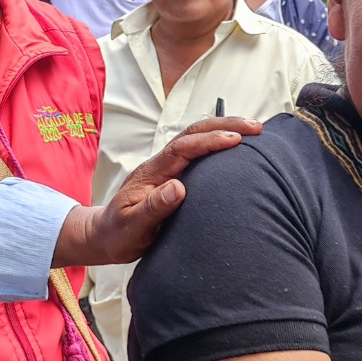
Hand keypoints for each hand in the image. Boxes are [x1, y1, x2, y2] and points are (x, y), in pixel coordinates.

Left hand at [53, 117, 260, 266]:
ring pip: (196, 139)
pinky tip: (237, 147)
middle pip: (193, 134)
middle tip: (256, 126)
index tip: (236, 139)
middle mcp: (160, 164)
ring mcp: (167, 168)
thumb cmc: (118, 234)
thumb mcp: (132, 227)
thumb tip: (178, 188)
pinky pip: (198, 152)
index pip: (183, 148)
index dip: (210, 141)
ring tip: (254, 130)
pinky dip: (218, 143)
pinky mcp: (174, 175)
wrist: (104, 235)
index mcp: (152, 172)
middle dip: (225, 125)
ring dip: (224, 129)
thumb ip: (153, 208)